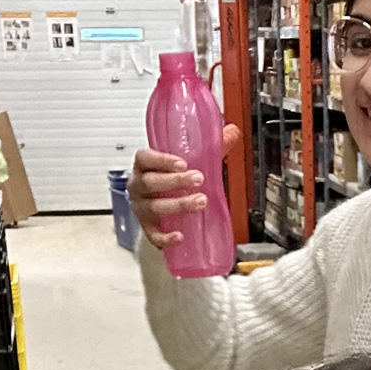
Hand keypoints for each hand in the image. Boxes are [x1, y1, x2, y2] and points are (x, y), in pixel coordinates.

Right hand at [129, 124, 240, 252]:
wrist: (160, 198)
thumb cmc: (170, 176)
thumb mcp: (188, 160)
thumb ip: (210, 146)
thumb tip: (232, 132)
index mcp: (144, 165)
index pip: (145, 158)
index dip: (162, 160)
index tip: (182, 163)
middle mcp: (139, 186)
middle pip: (151, 182)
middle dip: (175, 181)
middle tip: (198, 179)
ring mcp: (141, 208)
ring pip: (154, 207)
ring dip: (177, 205)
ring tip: (199, 202)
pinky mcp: (147, 228)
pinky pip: (152, 235)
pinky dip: (165, 237)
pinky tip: (179, 236)